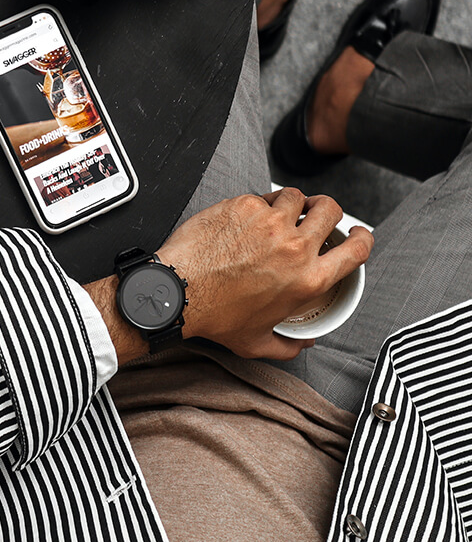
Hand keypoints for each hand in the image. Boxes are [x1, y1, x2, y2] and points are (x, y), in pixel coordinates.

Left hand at [156, 187, 372, 359]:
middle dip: (328, 209)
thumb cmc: (215, 315)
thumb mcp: (258, 343)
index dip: (362, 237)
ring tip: (279, 213)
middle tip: (317, 214)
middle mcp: (295, 248)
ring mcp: (270, 222)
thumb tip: (302, 344)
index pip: (356, 250)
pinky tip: (247, 217)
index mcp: (308, 280)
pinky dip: (258, 204)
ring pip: (296, 196)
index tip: (358, 232)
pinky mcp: (245, 206)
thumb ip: (288, 346)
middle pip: (331, 210)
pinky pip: (261, 196)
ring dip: (292, 202)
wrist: (179, 291)